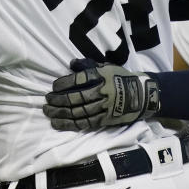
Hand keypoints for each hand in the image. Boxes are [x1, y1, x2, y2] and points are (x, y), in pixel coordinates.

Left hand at [43, 59, 160, 131]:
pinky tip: (57, 124)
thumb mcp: (107, 67)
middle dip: (59, 100)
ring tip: (48, 112)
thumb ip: (89, 65)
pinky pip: (84, 123)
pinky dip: (69, 124)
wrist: (141, 96)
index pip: (80, 80)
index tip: (54, 87)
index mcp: (102, 76)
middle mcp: (102, 92)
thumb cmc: (121, 78)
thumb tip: (71, 63)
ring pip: (78, 112)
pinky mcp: (104, 120)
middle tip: (47, 100)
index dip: (64, 84)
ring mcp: (103, 108)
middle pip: (76, 98)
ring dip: (60, 113)